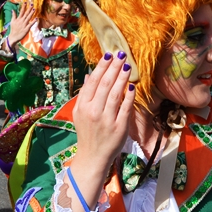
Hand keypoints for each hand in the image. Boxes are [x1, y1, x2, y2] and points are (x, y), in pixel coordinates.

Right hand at [6, 4, 36, 49]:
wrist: (14, 36)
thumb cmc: (13, 29)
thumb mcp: (12, 21)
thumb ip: (13, 15)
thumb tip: (13, 10)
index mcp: (18, 19)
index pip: (21, 11)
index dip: (23, 7)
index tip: (25, 2)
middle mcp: (21, 21)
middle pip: (26, 14)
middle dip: (29, 9)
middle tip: (32, 4)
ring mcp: (24, 24)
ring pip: (29, 18)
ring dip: (31, 13)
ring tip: (34, 9)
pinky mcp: (27, 28)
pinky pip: (31, 24)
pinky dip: (33, 21)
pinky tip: (36, 18)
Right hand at [66, 52, 135, 211]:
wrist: (92, 157)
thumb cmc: (87, 133)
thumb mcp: (79, 113)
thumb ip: (85, 95)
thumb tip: (89, 75)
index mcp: (83, 107)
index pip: (92, 82)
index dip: (101, 67)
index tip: (109, 55)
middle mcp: (93, 112)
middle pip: (104, 84)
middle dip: (114, 67)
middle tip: (121, 54)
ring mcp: (106, 120)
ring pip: (115, 94)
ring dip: (122, 78)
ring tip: (127, 66)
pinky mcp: (119, 127)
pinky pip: (125, 108)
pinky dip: (129, 96)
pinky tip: (132, 86)